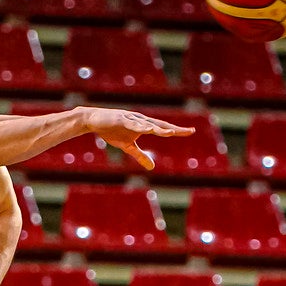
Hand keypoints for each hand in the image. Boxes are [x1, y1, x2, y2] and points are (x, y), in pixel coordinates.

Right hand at [75, 107, 194, 171]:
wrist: (94, 120)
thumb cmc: (112, 131)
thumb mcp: (127, 146)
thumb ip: (140, 156)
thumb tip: (152, 167)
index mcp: (144, 125)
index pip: (164, 129)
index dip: (177, 131)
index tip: (191, 131)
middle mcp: (141, 120)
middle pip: (161, 125)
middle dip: (175, 129)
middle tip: (190, 131)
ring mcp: (132, 119)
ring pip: (149, 124)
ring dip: (160, 129)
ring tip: (171, 133)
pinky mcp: (121, 119)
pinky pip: (133, 124)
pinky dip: (141, 127)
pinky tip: (148, 129)